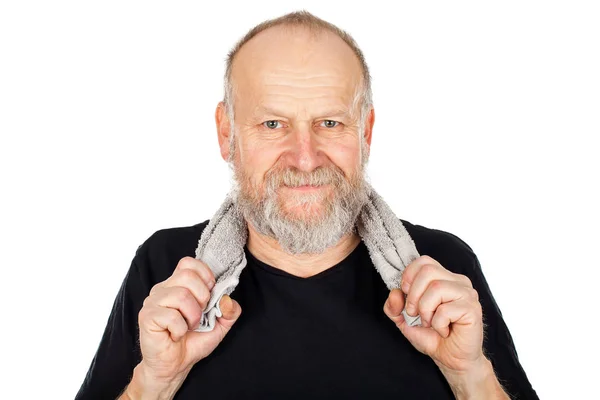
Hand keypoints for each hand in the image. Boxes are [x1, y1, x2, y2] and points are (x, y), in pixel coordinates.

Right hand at [135, 256, 241, 393]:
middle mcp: (163, 289)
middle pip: (187, 275)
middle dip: (202, 297)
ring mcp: (152, 302)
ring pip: (181, 295)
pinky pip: (171, 316)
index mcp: (177, 285)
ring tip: (187, 327)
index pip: (188, 263)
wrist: (174, 366)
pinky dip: (180, 330)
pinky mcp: (147, 317)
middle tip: (199, 315)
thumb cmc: (191, 342)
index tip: (209, 295)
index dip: (204, 276)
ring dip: (192, 317)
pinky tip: (175, 335)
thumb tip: (228, 299)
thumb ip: (229, 311)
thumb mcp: (219, 325)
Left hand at [383, 255, 484, 373]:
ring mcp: (467, 294)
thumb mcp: (405, 320)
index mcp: (444, 278)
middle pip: (428, 271)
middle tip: (415, 313)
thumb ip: (394, 306)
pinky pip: (446, 309)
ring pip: (436, 288)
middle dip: (414, 295)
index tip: (406, 294)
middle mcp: (458, 282)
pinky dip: (438, 324)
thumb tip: (395, 293)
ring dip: (425, 310)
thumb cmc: (433, 337)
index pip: (424, 261)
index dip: (409, 276)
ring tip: (430, 323)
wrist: (452, 360)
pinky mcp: (473, 309)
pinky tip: (444, 330)